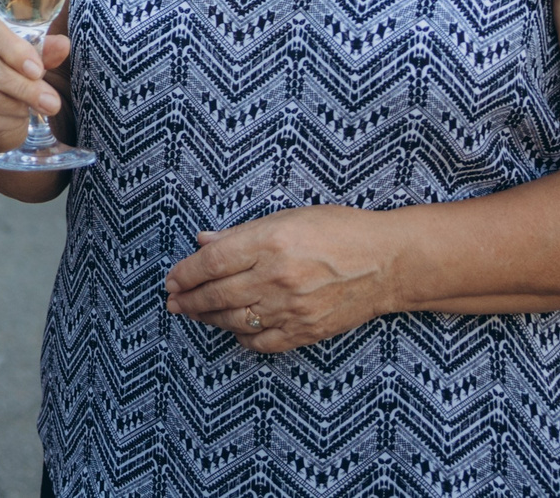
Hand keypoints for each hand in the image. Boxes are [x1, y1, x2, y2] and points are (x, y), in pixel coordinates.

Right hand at [0, 7, 70, 149]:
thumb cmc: (7, 62)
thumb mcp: (27, 50)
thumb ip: (44, 48)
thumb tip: (62, 46)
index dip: (14, 51)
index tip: (37, 70)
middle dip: (23, 87)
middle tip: (51, 102)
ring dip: (16, 106)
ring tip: (35, 107)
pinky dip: (4, 121)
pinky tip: (15, 116)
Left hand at [164, 206, 399, 353]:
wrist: (388, 263)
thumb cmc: (339, 230)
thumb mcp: (287, 217)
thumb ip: (241, 234)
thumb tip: (202, 242)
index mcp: (270, 241)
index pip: (212, 262)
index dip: (185, 273)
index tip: (171, 278)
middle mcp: (278, 277)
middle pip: (217, 294)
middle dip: (188, 299)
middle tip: (172, 301)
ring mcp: (293, 308)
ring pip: (234, 320)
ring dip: (207, 318)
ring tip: (192, 314)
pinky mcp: (307, 331)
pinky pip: (262, 342)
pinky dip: (241, 338)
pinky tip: (232, 330)